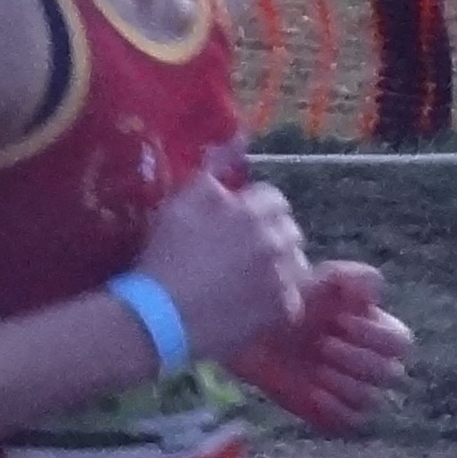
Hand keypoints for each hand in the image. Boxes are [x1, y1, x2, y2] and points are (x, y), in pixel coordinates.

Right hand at [136, 149, 308, 369]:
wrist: (160, 316)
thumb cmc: (164, 256)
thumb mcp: (180, 202)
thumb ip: (214, 169)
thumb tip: (237, 141)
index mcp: (251, 210)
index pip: (274, 198)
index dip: (256, 209)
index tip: (240, 222)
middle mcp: (273, 240)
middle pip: (289, 230)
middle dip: (273, 236)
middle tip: (247, 252)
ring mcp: (282, 276)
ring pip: (296, 263)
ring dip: (281, 267)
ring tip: (253, 280)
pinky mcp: (283, 310)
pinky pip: (293, 298)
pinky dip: (278, 300)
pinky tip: (254, 304)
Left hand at [232, 261, 411, 436]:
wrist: (257, 334)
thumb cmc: (293, 304)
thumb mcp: (319, 281)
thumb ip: (350, 277)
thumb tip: (375, 286)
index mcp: (379, 332)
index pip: (401, 343)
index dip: (373, 335)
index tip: (339, 322)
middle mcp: (374, 365)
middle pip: (391, 374)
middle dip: (356, 359)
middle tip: (323, 345)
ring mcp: (356, 392)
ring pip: (371, 400)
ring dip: (343, 383)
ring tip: (316, 369)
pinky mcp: (337, 415)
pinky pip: (352, 423)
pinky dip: (334, 409)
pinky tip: (313, 392)